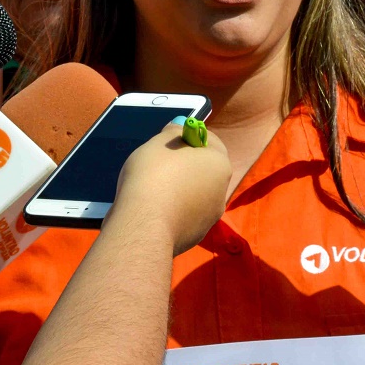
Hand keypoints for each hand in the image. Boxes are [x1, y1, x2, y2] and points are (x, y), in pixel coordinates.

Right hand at [109, 122, 230, 254]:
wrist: (143, 227)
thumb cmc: (153, 175)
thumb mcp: (159, 142)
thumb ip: (173, 132)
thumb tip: (179, 129)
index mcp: (220, 165)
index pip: (210, 141)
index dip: (191, 136)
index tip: (172, 138)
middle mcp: (221, 192)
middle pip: (204, 170)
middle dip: (185, 164)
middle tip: (160, 162)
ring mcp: (209, 218)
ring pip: (194, 195)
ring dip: (180, 189)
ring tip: (153, 188)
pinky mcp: (194, 236)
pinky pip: (184, 216)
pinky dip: (172, 210)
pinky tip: (153, 209)